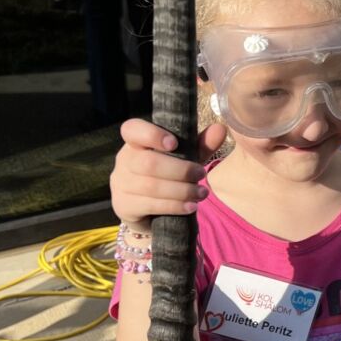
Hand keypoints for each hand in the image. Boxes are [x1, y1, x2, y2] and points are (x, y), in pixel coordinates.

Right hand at [110, 118, 227, 228]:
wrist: (147, 212)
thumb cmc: (167, 177)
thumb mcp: (185, 159)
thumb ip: (200, 145)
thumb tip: (220, 129)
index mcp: (136, 143)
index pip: (132, 130)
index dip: (151, 134)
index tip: (173, 143)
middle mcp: (124, 161)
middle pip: (148, 162)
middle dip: (180, 170)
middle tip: (201, 174)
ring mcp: (121, 184)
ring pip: (151, 186)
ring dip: (182, 190)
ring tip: (202, 193)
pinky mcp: (124, 206)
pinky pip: (150, 205)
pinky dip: (174, 206)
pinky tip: (190, 207)